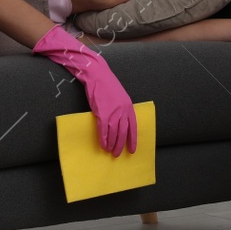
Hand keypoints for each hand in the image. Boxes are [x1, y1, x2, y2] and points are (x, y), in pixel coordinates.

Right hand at [32, 25, 136, 155]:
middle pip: (123, 133)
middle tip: (117, 154)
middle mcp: (123, 111)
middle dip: (120, 145)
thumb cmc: (106, 85)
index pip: (133, 127)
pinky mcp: (102, 113)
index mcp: (129, 107)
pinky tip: (102, 145)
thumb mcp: (119, 97)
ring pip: (114, 133)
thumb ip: (121, 109)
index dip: (132, 140)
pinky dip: (103, 139)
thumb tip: (119, 122)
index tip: (132, 150)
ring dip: (111, 144)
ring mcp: (113, 112)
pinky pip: (103, 130)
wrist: (97, 75)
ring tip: (109, 152)